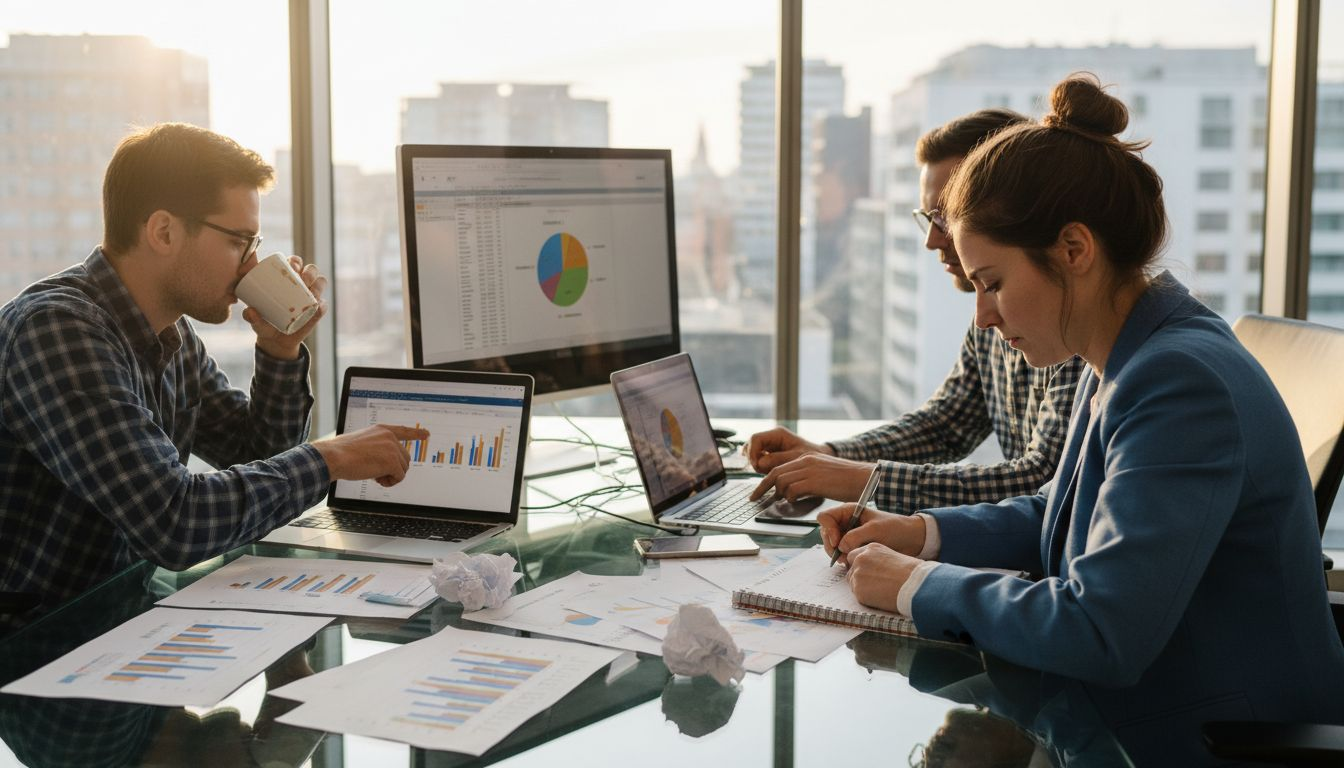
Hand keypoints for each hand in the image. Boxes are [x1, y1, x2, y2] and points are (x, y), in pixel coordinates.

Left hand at [242, 254, 328, 360]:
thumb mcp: (255, 319)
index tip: (292, 267)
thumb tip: (250, 311)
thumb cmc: (264, 322)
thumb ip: (250, 316)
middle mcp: (301, 285)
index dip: (296, 261)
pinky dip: (322, 305)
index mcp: (286, 279)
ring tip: (311, 292)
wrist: (275, 341)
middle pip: (311, 270)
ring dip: (318, 285)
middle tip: (303, 279)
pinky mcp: (317, 312)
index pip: (294, 263)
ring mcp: (310, 298)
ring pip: (321, 283)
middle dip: (309, 272)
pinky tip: (318, 306)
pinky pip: (323, 306)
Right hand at [311, 424, 428, 486]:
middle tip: (375, 472)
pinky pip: (400, 477)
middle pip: (404, 458)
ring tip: (374, 475)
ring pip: (403, 468)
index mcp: (382, 430)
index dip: (416, 434)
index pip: (403, 431)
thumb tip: (386, 461)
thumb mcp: (361, 443)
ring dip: (390, 476)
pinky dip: (390, 482)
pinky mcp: (392, 462)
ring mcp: (392, 448)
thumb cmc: (341, 452)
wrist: (334, 457)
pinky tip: (377, 479)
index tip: (427, 434)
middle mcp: (390, 437)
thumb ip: (376, 446)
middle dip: (393, 468)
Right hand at [745, 427, 832, 472]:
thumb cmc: (811, 457)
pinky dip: (759, 466)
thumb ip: (778, 460)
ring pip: (752, 453)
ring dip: (757, 464)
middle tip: (763, 472)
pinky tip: (766, 472)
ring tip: (769, 472)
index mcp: (778, 433)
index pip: (755, 438)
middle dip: (754, 459)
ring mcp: (769, 445)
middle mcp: (771, 437)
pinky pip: (757, 458)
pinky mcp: (769, 453)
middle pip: (751, 445)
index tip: (756, 466)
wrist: (819, 461)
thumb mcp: (796, 459)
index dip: (752, 452)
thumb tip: (759, 463)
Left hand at [750, 453, 874, 501]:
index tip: (757, 492)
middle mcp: (805, 460)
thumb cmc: (846, 481)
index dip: (764, 481)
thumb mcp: (822, 474)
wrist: (864, 478)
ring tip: (789, 501)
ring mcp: (810, 469)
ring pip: (782, 482)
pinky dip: (792, 497)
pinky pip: (793, 489)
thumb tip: (791, 491)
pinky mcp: (815, 480)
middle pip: (775, 473)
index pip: (778, 467)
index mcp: (806, 457)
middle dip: (762, 488)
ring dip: (782, 494)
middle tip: (754, 499)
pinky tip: (799, 500)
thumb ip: (805, 478)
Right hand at [818, 504, 925, 559]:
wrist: (910, 539)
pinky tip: (852, 561)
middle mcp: (845, 522)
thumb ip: (855, 536)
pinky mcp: (853, 546)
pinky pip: (840, 553)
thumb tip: (840, 547)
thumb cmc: (895, 528)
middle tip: (843, 556)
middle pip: (825, 533)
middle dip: (832, 546)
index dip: (827, 530)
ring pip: (831, 545)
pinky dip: (843, 559)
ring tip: (849, 560)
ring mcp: (848, 534)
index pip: (825, 517)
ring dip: (837, 554)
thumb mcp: (875, 530)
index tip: (837, 542)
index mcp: (848, 511)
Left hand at [845, 544, 922, 612]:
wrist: (915, 585)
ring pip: (852, 582)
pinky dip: (865, 597)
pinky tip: (879, 597)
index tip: (867, 572)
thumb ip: (879, 560)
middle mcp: (860, 558)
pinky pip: (857, 594)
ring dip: (861, 587)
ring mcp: (857, 574)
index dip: (861, 565)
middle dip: (858, 575)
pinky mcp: (858, 589)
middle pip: (851, 568)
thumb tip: (874, 569)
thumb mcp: (893, 556)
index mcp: (870, 548)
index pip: (855, 555)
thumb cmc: (911, 572)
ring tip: (879, 591)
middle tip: (872, 584)